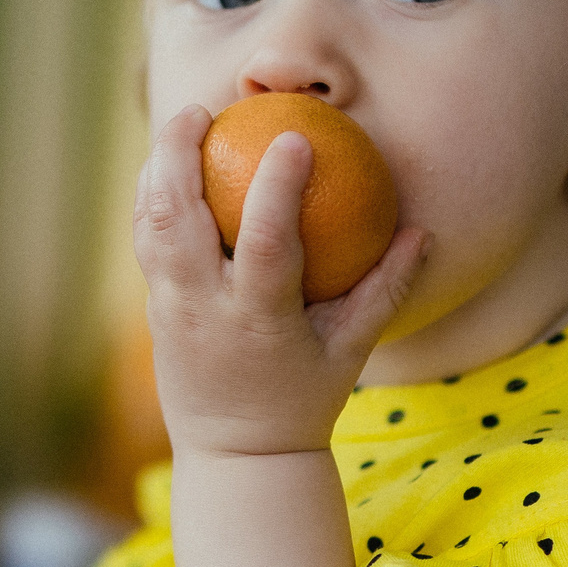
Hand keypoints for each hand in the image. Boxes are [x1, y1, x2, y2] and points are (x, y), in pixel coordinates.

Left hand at [135, 105, 424, 457]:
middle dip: (180, 154)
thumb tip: (422, 230)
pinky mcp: (154, 310)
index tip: (296, 135)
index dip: (278, 186)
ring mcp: (170, 310)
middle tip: (205, 109)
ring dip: (159, 167)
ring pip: (149, 224)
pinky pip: (145, 240)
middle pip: (177, 218)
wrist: (236, 457)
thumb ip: (386, 290)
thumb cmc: (304, 399)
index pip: (266, 242)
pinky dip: (153, 196)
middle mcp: (205, 309)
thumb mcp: (352, 351)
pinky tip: (172, 165)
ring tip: (185, 124)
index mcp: (259, 319)